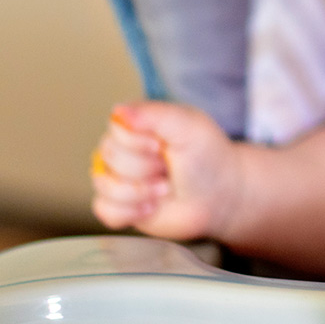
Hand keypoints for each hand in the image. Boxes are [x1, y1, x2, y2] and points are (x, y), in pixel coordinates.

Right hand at [90, 101, 244, 240]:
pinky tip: (150, 207)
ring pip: (105, 185)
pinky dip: (129, 212)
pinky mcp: (120, 207)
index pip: (115, 128)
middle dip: (145, 168)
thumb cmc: (206, 157)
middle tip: (168, 170)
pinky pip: (104, 211)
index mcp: (136, 124)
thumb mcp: (189, 127)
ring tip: (163, 189)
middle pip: (109, 157)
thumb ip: (155, 114)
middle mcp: (122, 150)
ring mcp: (118, 178)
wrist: (219, 195)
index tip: (163, 146)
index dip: (138, 142)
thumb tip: (119, 111)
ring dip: (140, 191)